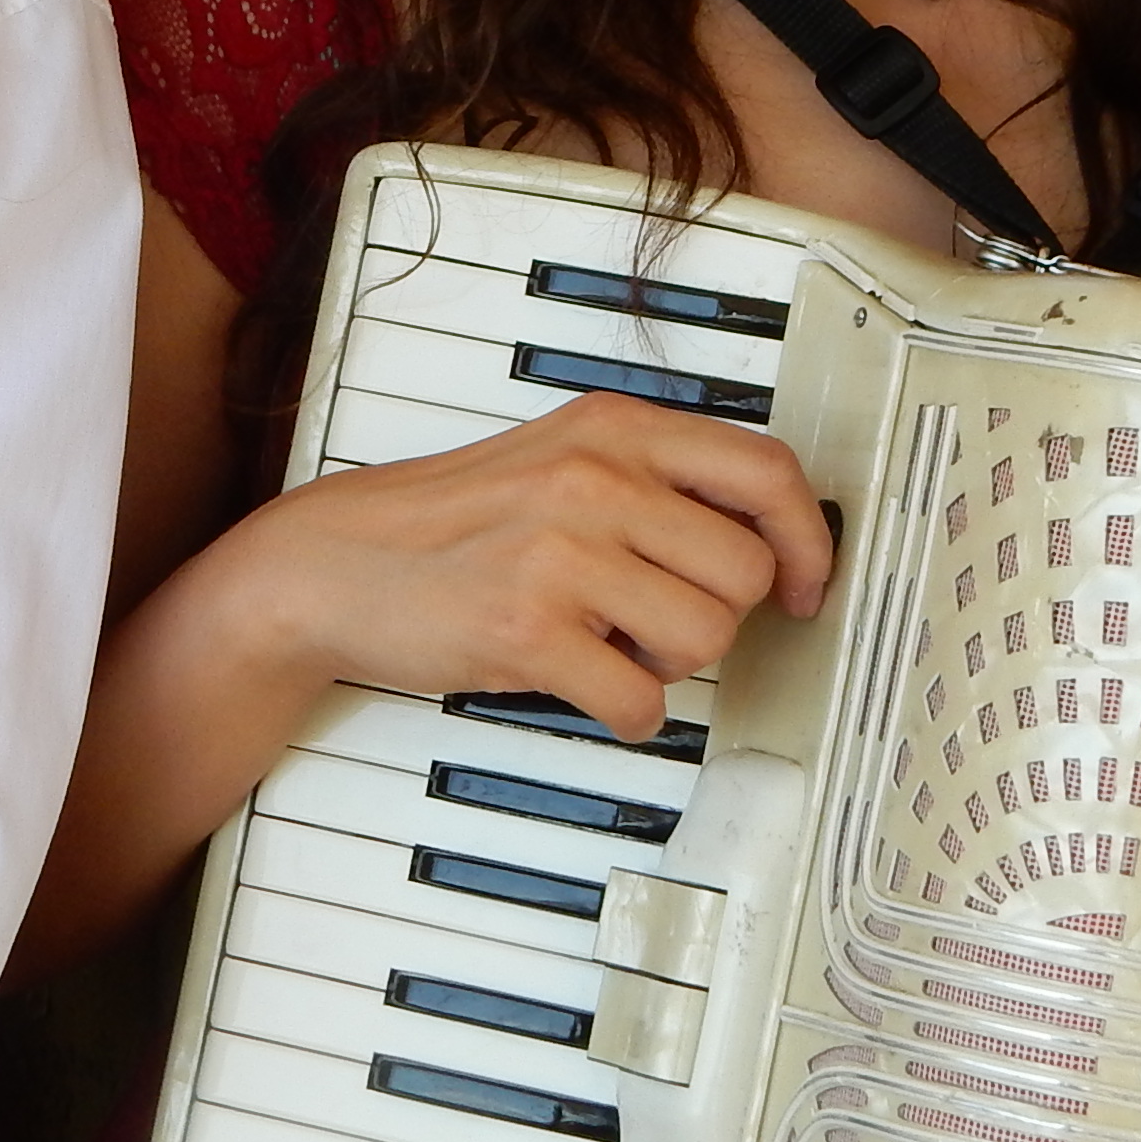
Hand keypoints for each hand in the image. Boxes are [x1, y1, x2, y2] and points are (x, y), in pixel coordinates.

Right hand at [204, 391, 834, 743]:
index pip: (765, 469)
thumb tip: (764, 530)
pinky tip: (593, 690)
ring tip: (612, 645)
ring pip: (705, 636)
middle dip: (717, 614)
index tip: (802, 581)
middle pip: (744, 569)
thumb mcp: (558, 457)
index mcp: (613, 428)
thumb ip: (651, 476)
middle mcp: (594, 478)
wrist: (334, 564)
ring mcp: (560, 552)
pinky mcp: (528, 629)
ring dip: (670, 663)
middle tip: (663, 620)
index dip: (806, 537)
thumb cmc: (449, 522)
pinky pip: (643, 698)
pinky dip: (630, 713)